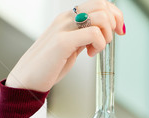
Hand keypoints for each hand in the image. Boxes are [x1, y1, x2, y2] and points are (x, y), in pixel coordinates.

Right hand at [5, 0, 124, 91]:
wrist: (28, 79)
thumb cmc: (49, 66)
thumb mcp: (71, 46)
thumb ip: (84, 37)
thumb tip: (101, 35)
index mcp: (68, 17)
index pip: (99, 3)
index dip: (115, 15)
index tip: (120, 31)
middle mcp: (66, 18)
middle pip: (102, 5)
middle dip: (113, 24)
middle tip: (105, 42)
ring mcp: (64, 28)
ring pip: (101, 17)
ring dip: (106, 36)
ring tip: (95, 49)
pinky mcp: (63, 42)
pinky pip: (93, 34)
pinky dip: (99, 45)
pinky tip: (89, 54)